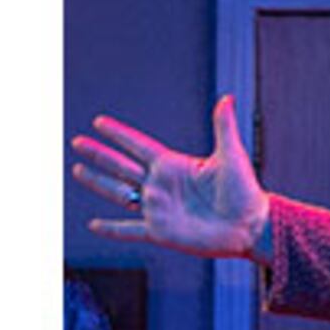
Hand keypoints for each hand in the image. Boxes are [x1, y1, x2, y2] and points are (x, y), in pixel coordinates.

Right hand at [70, 95, 268, 258]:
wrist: (252, 227)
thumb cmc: (246, 192)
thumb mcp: (232, 156)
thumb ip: (224, 127)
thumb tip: (227, 98)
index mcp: (173, 165)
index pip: (138, 145)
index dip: (119, 134)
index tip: (99, 122)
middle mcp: (161, 185)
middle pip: (121, 166)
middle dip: (99, 154)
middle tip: (77, 142)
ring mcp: (158, 208)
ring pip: (119, 193)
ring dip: (97, 182)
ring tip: (77, 169)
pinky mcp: (160, 231)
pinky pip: (129, 230)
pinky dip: (111, 229)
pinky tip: (93, 225)